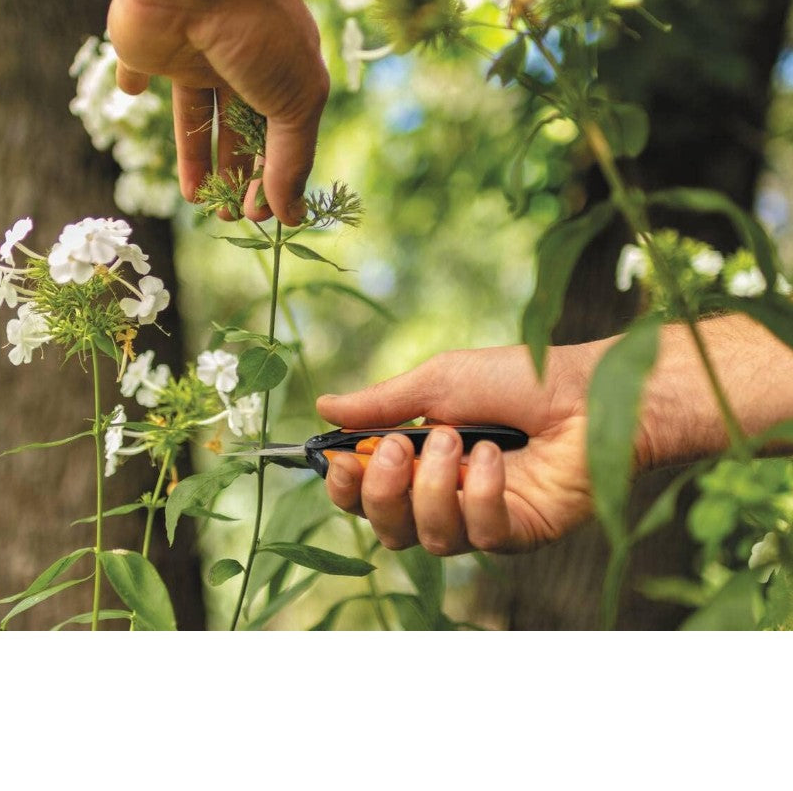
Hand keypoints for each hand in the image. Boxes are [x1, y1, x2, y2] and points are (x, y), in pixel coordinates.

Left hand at [107, 0, 328, 224]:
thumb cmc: (259, 31)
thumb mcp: (295, 101)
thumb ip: (292, 160)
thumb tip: (291, 215)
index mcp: (283, 71)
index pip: (281, 135)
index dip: (272, 177)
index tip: (261, 216)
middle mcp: (239, 64)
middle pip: (239, 131)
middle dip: (238, 174)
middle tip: (230, 216)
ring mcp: (192, 55)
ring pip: (194, 116)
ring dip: (195, 158)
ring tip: (197, 200)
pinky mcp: (147, 49)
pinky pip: (138, 69)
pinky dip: (134, 82)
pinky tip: (133, 93)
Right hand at [316, 342, 604, 555]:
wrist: (590, 388)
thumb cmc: (518, 378)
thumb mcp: (439, 381)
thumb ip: (382, 403)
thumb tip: (324, 406)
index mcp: (420, 460)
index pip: (365, 493)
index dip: (345, 486)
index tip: (341, 459)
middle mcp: (446, 496)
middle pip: (388, 528)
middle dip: (382, 492)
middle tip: (399, 447)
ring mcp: (482, 519)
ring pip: (429, 538)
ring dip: (434, 487)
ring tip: (458, 437)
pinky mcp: (519, 533)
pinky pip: (480, 535)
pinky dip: (480, 493)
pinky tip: (496, 456)